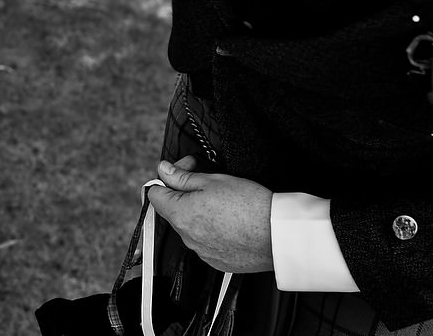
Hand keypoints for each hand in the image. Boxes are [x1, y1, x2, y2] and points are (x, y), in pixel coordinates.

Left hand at [145, 156, 274, 273]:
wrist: (278, 235)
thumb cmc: (249, 205)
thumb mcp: (213, 180)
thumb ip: (182, 176)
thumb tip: (164, 170)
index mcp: (180, 214)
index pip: (154, 194)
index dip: (167, 179)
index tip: (180, 173)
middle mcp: (187, 237)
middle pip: (173, 210)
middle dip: (185, 194)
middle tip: (207, 181)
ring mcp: (201, 252)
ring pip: (190, 227)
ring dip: (199, 213)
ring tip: (223, 203)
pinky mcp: (217, 261)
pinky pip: (206, 242)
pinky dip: (213, 231)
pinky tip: (230, 221)